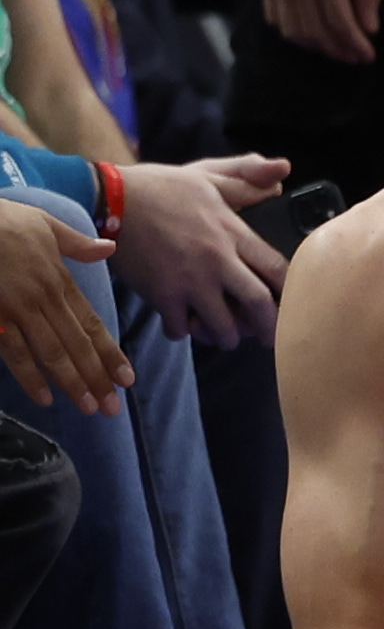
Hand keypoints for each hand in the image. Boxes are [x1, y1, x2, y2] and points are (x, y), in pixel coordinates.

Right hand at [0, 198, 131, 413]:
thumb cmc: (1, 220)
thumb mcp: (45, 224)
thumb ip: (77, 244)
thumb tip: (109, 248)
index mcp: (59, 280)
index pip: (92, 324)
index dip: (110, 353)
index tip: (127, 379)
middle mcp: (44, 299)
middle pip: (77, 345)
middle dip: (97, 377)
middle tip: (112, 408)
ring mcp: (17, 309)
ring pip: (52, 352)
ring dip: (72, 381)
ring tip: (89, 408)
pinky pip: (13, 350)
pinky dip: (29, 375)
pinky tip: (44, 397)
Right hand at [110, 156, 291, 347]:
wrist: (109, 198)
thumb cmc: (160, 187)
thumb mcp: (208, 175)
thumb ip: (247, 175)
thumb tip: (283, 170)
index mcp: (233, 232)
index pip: (277, 268)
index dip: (289, 291)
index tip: (290, 304)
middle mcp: (217, 260)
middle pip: (258, 304)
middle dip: (268, 328)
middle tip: (270, 339)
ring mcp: (190, 280)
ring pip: (222, 324)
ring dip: (227, 336)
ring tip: (225, 337)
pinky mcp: (161, 294)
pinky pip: (180, 327)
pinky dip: (183, 333)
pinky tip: (183, 327)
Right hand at [264, 0, 382, 63]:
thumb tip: (369, 28)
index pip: (341, 23)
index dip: (355, 45)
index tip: (368, 56)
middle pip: (316, 33)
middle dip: (338, 51)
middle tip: (354, 57)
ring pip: (294, 32)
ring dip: (317, 47)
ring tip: (336, 49)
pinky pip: (276, 20)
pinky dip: (296, 34)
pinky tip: (312, 35)